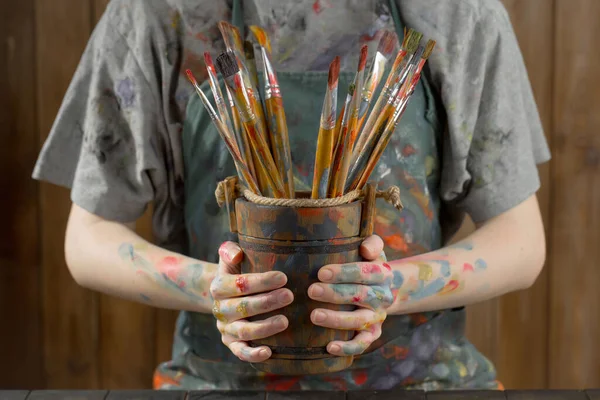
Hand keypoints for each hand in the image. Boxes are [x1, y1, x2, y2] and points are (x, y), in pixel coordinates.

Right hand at [210, 241, 293, 362]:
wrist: (226, 296)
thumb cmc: (237, 273)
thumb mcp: (230, 259)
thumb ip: (230, 251)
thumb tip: (236, 252)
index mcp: (219, 287)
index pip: (239, 284)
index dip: (261, 281)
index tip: (283, 277)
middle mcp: (220, 309)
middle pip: (243, 308)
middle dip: (267, 302)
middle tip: (290, 296)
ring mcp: (226, 328)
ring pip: (244, 331)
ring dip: (265, 327)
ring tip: (286, 321)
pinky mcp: (232, 343)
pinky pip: (241, 352)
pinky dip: (253, 354)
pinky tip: (269, 352)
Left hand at [307, 235, 391, 356]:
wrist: (386, 288)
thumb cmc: (369, 264)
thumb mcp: (374, 250)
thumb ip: (372, 244)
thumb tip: (365, 249)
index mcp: (382, 274)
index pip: (365, 272)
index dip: (344, 273)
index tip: (321, 273)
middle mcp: (382, 297)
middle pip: (360, 296)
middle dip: (335, 294)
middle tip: (311, 290)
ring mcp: (377, 317)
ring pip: (359, 321)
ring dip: (336, 320)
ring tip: (314, 316)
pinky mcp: (372, 333)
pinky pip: (362, 344)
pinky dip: (347, 347)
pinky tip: (329, 348)